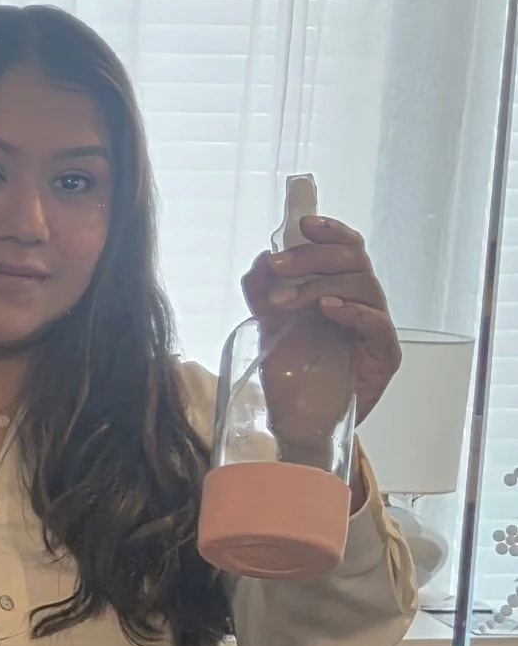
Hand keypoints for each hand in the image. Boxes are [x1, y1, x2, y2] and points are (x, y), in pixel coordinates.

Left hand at [243, 214, 401, 420]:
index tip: (303, 224)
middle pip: (354, 260)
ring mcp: (376, 327)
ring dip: (319, 286)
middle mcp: (362, 303)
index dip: (330, 231)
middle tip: (278, 264)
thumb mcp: (267, 325)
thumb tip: (259, 261)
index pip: (346, 248)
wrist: (299, 421)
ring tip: (285, 301)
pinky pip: (377, 322)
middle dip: (313, 256)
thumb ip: (262, 292)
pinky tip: (326, 309)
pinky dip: (351, 310)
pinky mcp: (385, 354)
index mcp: (340, 290)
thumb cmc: (290, 371)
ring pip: (363, 286)